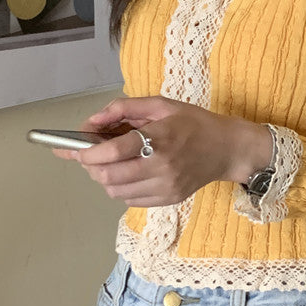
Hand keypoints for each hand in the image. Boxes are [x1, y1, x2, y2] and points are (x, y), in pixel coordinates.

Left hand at [63, 96, 272, 207]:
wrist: (228, 149)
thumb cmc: (195, 123)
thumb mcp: (161, 105)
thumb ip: (124, 108)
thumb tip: (92, 121)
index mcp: (159, 139)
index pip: (112, 152)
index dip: (87, 153)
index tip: (76, 149)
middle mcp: (161, 167)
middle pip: (109, 177)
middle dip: (92, 167)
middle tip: (90, 156)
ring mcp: (165, 187)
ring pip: (116, 192)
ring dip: (104, 179)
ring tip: (110, 164)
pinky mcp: (169, 199)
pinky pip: (131, 200)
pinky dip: (121, 189)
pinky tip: (129, 174)